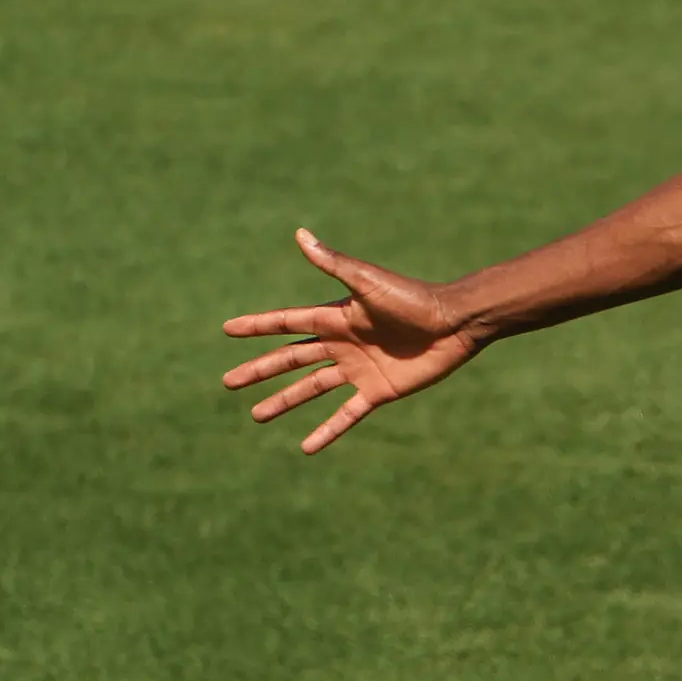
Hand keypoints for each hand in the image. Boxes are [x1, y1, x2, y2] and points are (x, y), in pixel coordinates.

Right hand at [221, 229, 482, 452]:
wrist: (454, 324)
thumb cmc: (412, 298)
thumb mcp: (367, 281)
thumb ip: (333, 262)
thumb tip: (300, 234)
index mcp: (334, 317)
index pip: (285, 323)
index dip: (256, 327)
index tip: (227, 330)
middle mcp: (341, 344)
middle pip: (289, 359)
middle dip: (259, 370)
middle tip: (228, 382)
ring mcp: (357, 369)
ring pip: (309, 389)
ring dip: (283, 401)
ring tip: (256, 415)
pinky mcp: (377, 391)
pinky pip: (346, 415)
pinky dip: (326, 431)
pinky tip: (306, 447)